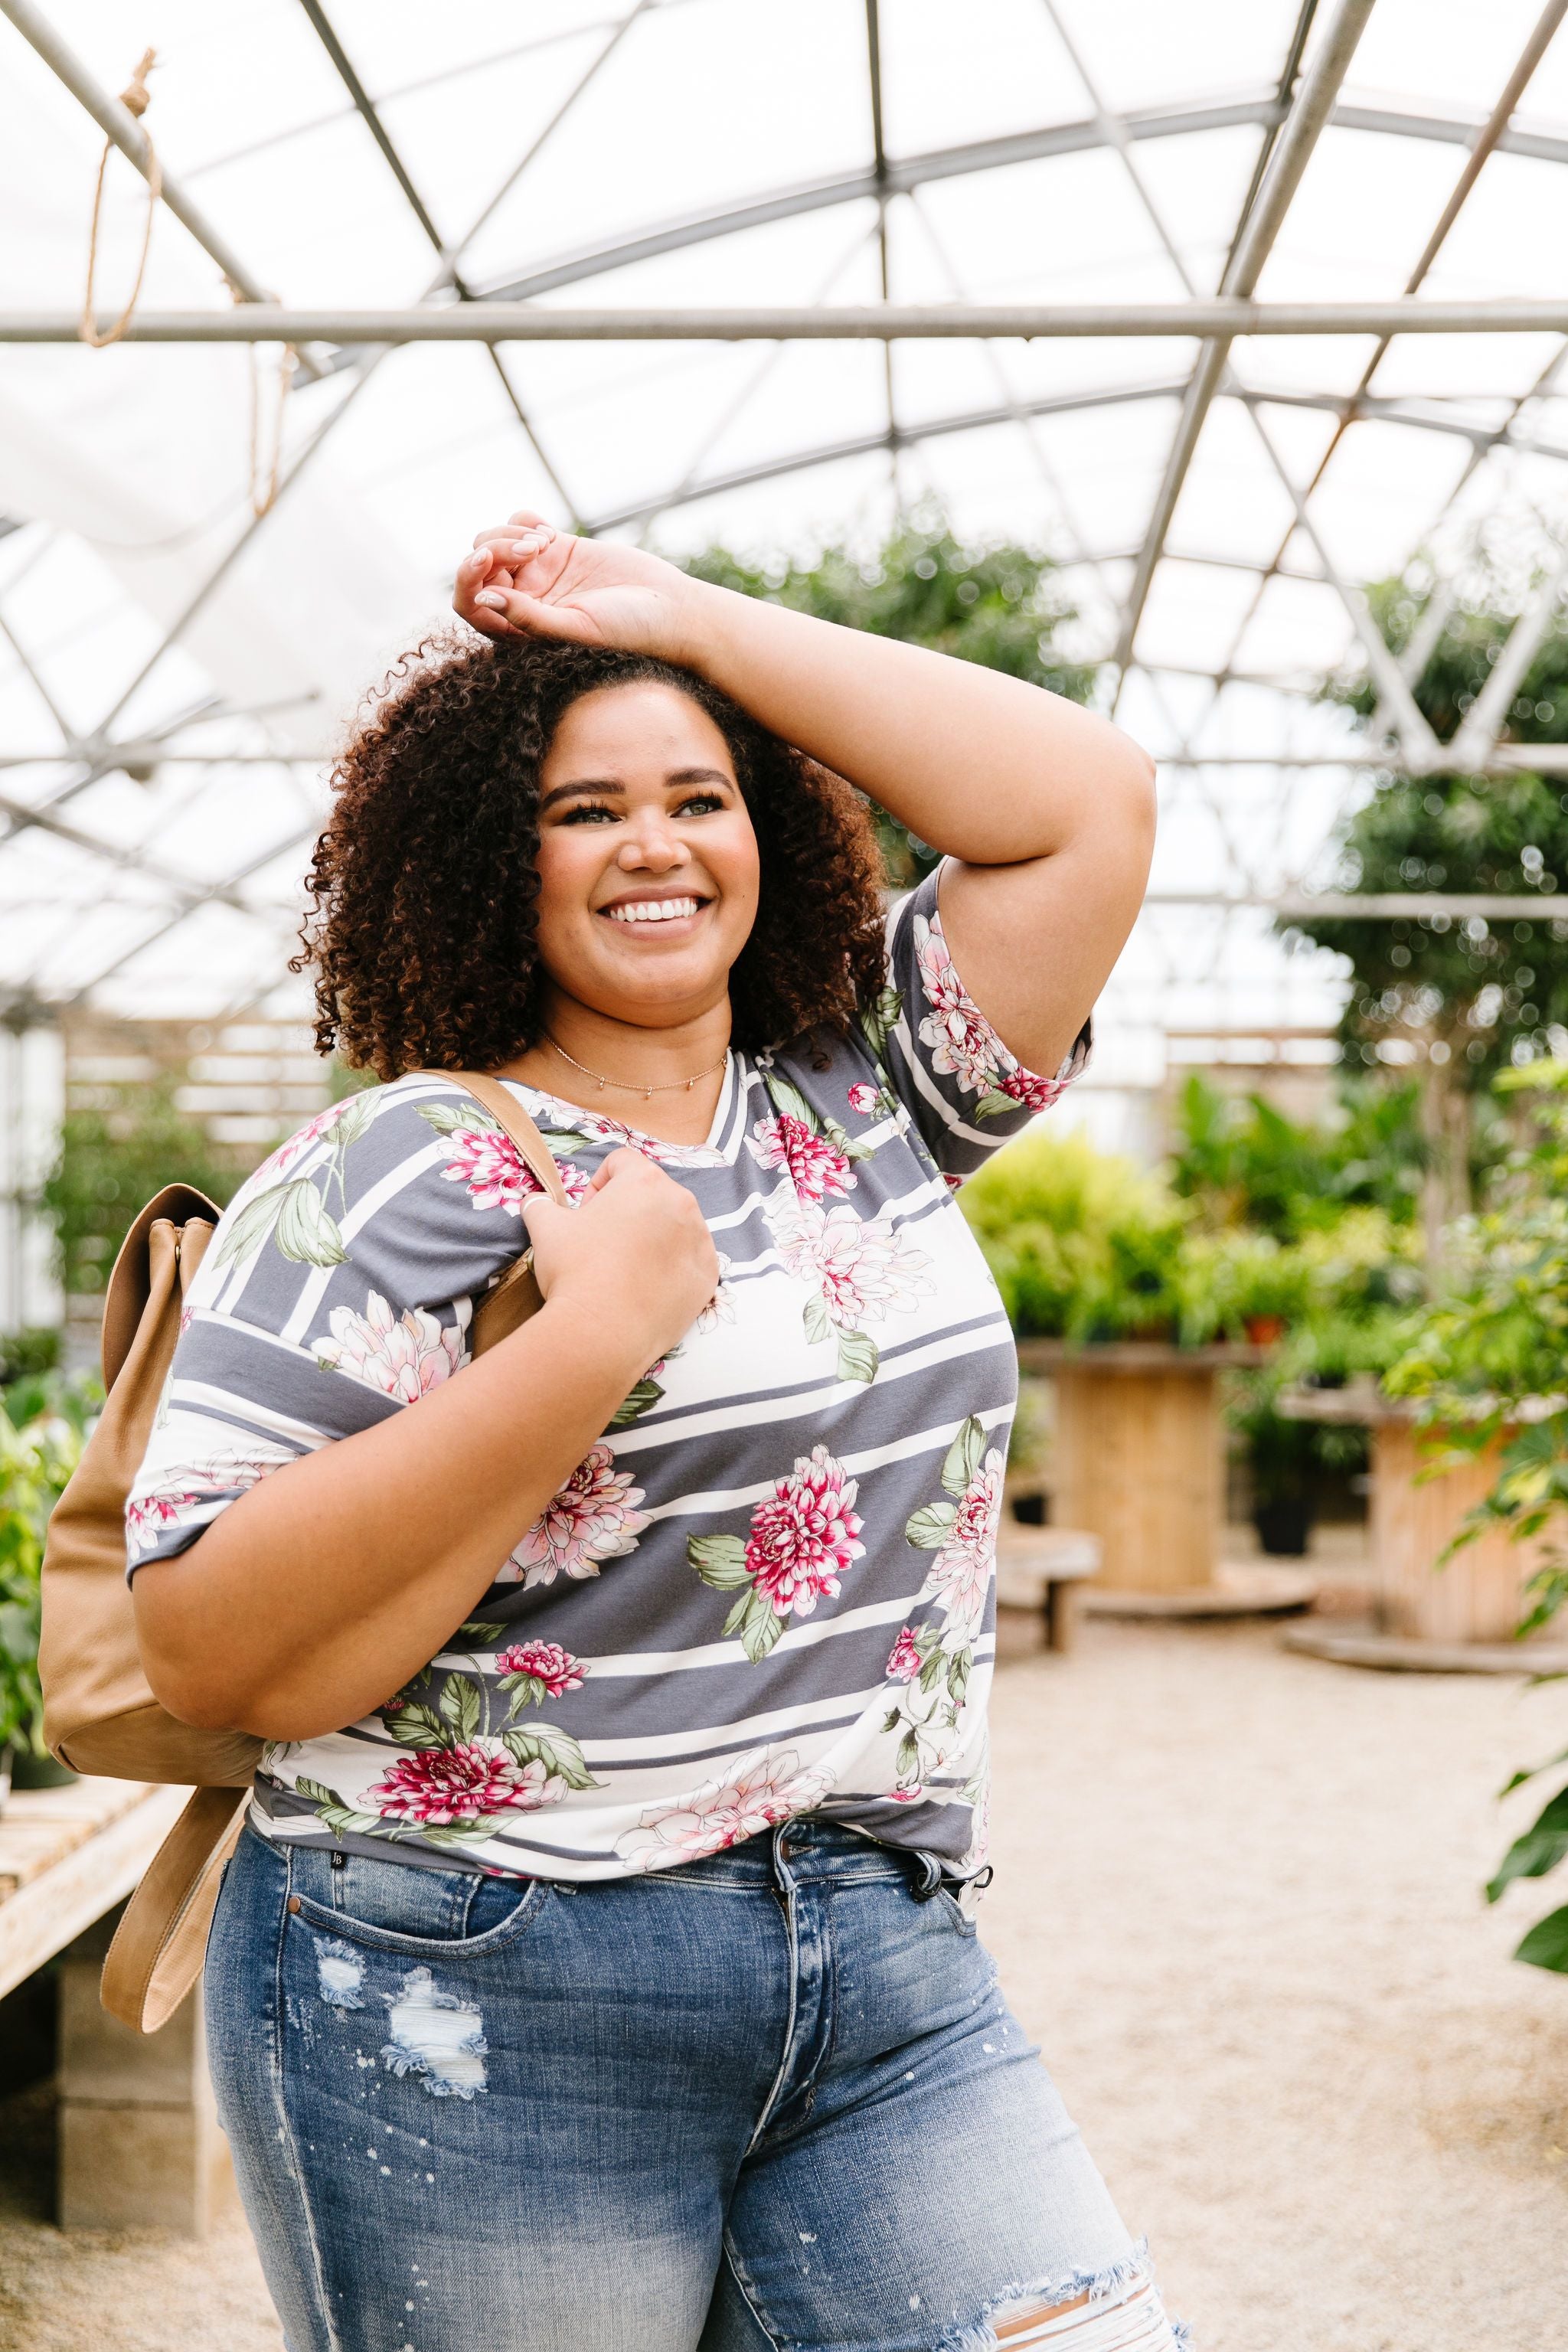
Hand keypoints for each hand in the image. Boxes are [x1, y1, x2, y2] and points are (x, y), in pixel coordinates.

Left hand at [453, 512, 704, 663]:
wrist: (670, 610)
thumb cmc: (629, 632)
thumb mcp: (577, 628)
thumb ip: (529, 618)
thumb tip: (485, 598)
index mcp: (520, 631)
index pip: (470, 604)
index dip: (467, 578)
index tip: (485, 559)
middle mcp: (524, 602)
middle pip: (480, 566)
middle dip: (496, 549)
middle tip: (534, 549)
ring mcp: (540, 573)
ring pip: (495, 540)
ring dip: (510, 533)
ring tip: (544, 542)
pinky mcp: (559, 548)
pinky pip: (521, 523)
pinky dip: (524, 519)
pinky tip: (549, 532)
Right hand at [524, 1148, 719, 1361]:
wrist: (604, 1333)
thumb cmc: (575, 1270)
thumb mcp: (545, 1228)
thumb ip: (540, 1205)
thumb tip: (535, 1202)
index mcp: (645, 1181)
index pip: (622, 1161)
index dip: (598, 1184)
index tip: (585, 1214)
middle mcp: (681, 1203)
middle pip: (652, 1194)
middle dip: (627, 1212)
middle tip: (602, 1244)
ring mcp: (700, 1240)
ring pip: (675, 1226)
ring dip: (652, 1238)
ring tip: (624, 1269)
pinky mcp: (708, 1275)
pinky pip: (690, 1259)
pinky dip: (671, 1267)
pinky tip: (645, 1287)